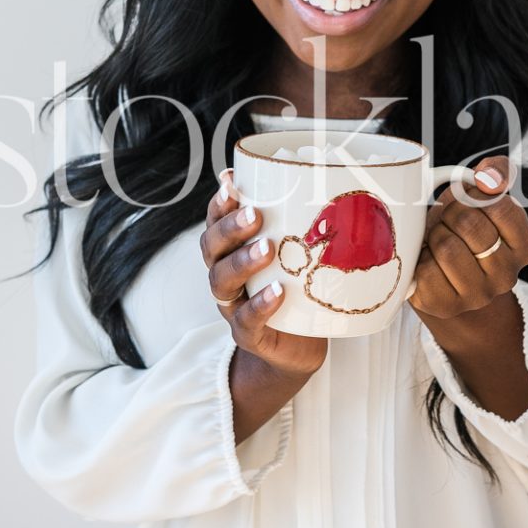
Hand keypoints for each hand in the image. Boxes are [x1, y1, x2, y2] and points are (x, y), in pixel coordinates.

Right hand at [200, 170, 327, 380]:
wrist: (298, 348)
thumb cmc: (297, 289)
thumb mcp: (295, 252)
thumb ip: (296, 222)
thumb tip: (316, 180)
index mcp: (231, 251)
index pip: (215, 221)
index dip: (219, 203)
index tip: (232, 183)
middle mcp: (225, 276)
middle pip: (211, 248)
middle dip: (230, 228)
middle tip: (256, 214)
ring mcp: (234, 306)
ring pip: (222, 281)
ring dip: (242, 262)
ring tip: (267, 249)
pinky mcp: (249, 336)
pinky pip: (246, 321)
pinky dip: (260, 305)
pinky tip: (278, 291)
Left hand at [407, 156, 527, 320]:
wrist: (443, 269)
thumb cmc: (461, 226)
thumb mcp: (481, 194)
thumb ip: (496, 172)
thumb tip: (489, 177)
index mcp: (525, 247)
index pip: (500, 206)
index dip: (474, 196)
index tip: (469, 203)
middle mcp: (507, 277)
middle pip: (469, 224)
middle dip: (451, 213)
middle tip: (449, 222)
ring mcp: (477, 296)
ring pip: (446, 247)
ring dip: (435, 235)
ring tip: (439, 241)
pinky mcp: (444, 306)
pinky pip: (424, 271)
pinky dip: (419, 259)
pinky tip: (427, 261)